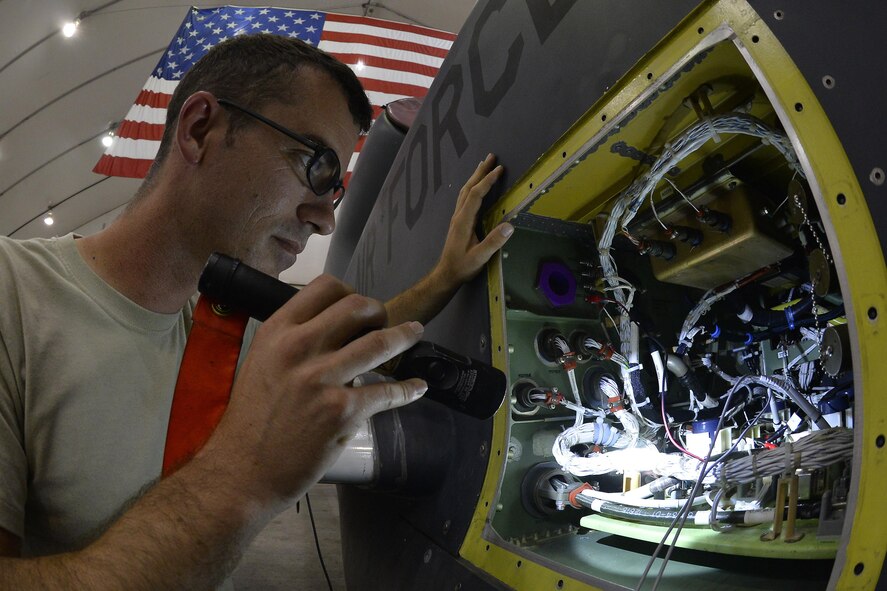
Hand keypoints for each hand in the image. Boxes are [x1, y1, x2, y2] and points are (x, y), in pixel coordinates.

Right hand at [204, 274, 426, 501]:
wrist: (241, 470)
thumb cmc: (250, 420)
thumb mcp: (261, 362)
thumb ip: (293, 342)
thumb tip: (333, 331)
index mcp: (278, 332)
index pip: (325, 287)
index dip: (351, 293)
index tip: (359, 307)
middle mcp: (300, 348)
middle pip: (357, 307)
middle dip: (379, 311)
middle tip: (384, 323)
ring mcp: (322, 379)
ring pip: (380, 342)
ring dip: (405, 335)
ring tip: (414, 333)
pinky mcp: (342, 411)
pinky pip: (387, 391)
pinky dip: (409, 388)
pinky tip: (417, 387)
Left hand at [434, 153, 513, 284]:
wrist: (446, 274)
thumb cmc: (463, 266)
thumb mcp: (480, 257)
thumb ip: (493, 242)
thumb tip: (509, 226)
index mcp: (464, 221)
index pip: (476, 195)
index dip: (487, 181)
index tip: (499, 169)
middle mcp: (458, 215)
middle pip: (468, 188)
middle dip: (480, 171)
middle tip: (491, 157)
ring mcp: (456, 218)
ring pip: (464, 191)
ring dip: (475, 177)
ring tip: (483, 165)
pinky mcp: (458, 222)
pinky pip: (464, 198)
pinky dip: (472, 187)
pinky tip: (475, 187)